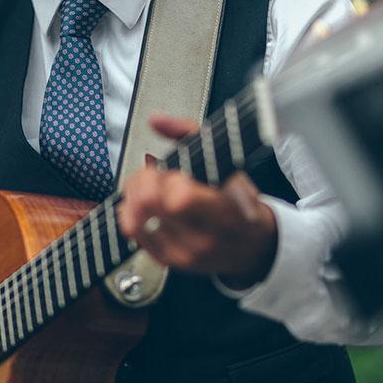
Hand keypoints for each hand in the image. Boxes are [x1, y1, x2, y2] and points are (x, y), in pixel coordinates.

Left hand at [118, 114, 277, 287]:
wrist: (252, 247)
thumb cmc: (238, 202)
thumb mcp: (227, 162)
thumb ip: (189, 134)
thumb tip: (156, 120)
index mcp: (225, 212)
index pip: (180, 199)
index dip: (166, 179)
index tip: (171, 171)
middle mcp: (204, 238)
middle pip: (151, 206)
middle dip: (143, 181)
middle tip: (150, 173)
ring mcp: (184, 254)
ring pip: (137, 220)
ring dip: (133, 196)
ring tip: (143, 186)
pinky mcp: (168, 262)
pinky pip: (133, 235)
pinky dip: (130, 213)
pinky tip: (139, 204)